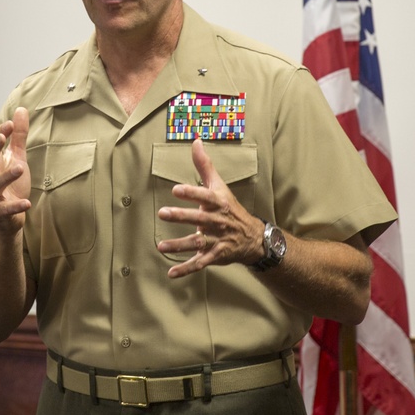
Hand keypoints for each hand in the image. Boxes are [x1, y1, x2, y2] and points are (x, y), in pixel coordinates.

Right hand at [0, 106, 31, 235]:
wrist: (7, 218)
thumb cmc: (11, 184)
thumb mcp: (17, 157)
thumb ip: (18, 136)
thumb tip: (20, 109)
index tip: (10, 124)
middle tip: (3, 138)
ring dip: (6, 176)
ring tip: (20, 167)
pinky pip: (5, 209)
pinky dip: (15, 206)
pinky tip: (27, 203)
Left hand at [156, 139, 263, 277]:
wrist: (253, 238)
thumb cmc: (230, 208)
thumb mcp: (219, 186)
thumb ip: (205, 166)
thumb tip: (196, 141)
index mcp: (219, 203)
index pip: (205, 196)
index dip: (192, 193)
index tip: (176, 190)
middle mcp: (217, 221)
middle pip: (199, 218)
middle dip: (182, 216)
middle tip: (162, 212)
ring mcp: (216, 240)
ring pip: (197, 243)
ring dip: (179, 245)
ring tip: (161, 246)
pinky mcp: (215, 256)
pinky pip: (199, 263)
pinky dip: (186, 269)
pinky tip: (171, 274)